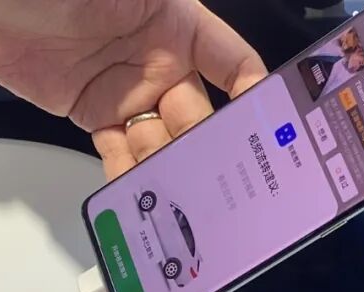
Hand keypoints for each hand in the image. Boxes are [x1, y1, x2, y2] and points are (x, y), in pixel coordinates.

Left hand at [0, 0, 267, 179]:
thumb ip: (164, 15)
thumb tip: (226, 59)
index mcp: (178, 27)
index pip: (233, 63)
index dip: (254, 94)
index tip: (271, 129)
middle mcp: (160, 64)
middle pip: (199, 116)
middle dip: (209, 149)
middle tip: (219, 185)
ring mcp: (126, 92)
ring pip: (163, 142)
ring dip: (172, 170)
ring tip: (182, 202)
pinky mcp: (92, 115)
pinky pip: (122, 154)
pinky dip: (132, 178)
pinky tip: (143, 199)